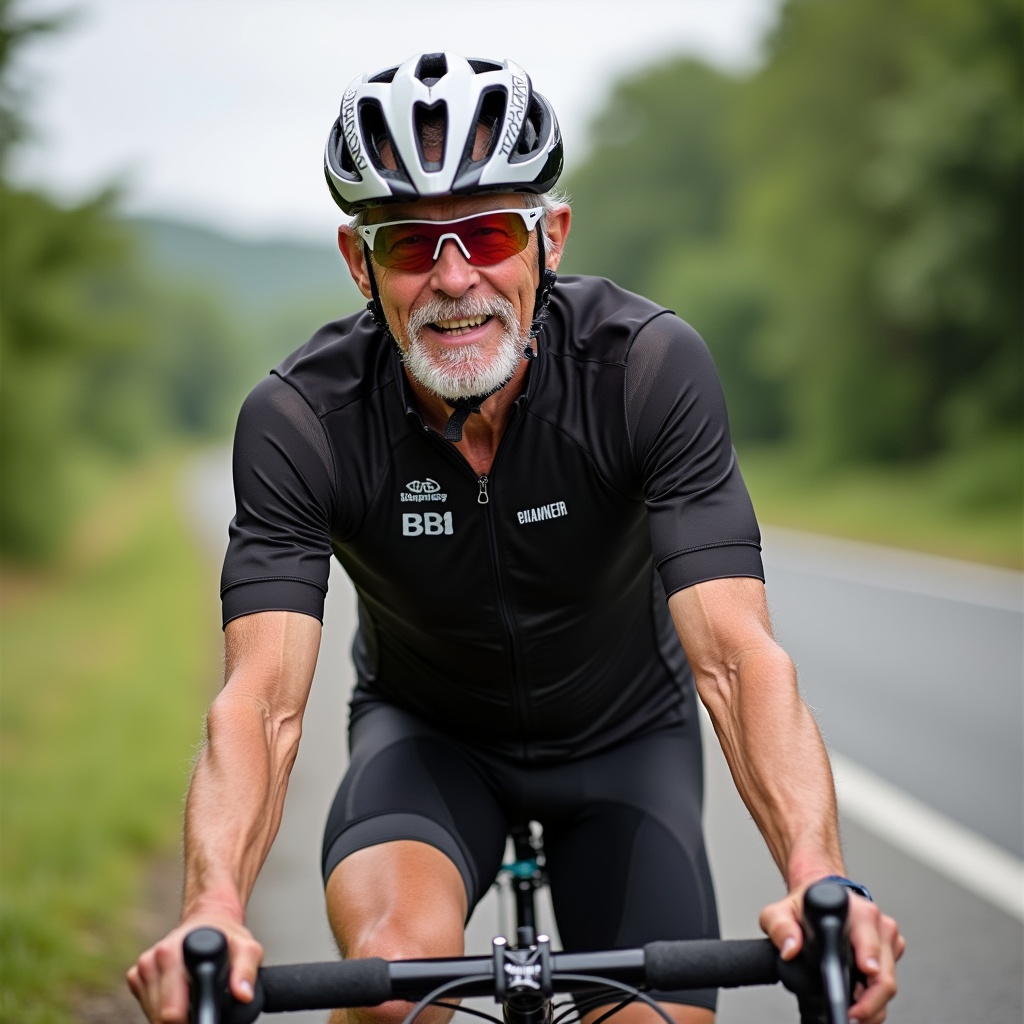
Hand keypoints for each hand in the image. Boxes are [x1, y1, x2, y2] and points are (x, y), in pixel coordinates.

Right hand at [127, 913, 262, 1023]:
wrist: (209, 918)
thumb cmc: (227, 936)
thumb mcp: (247, 949)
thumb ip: (246, 972)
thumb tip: (242, 995)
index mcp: (173, 953)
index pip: (171, 1010)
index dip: (190, 1019)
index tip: (201, 1013)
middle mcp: (154, 958)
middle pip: (160, 1016)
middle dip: (182, 1018)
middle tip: (200, 1003)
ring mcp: (143, 966)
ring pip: (152, 1013)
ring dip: (172, 1012)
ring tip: (192, 994)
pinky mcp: (137, 974)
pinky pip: (146, 1005)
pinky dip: (161, 1006)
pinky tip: (178, 992)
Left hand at [760, 885, 904, 1023]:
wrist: (820, 894)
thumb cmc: (805, 904)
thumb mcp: (782, 911)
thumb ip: (780, 927)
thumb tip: (790, 949)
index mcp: (857, 912)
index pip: (869, 945)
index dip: (868, 968)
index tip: (860, 987)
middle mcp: (878, 924)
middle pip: (884, 975)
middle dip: (869, 1003)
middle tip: (850, 1017)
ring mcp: (887, 938)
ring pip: (889, 982)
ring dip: (874, 1005)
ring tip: (852, 1014)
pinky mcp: (891, 950)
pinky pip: (888, 980)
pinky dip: (876, 996)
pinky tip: (858, 999)